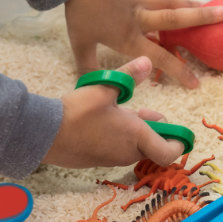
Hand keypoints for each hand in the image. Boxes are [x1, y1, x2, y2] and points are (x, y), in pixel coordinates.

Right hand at [43, 57, 184, 167]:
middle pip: (151, 146)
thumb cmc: (78, 112)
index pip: (168, 152)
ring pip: (133, 147)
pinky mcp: (97, 160)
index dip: (176, 143)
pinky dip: (117, 137)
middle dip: (151, 130)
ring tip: (118, 111)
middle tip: (142, 110)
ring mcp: (112, 159)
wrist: (46, 134)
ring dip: (133, 132)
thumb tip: (147, 61)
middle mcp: (128, 152)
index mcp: (136, 136)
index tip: (175, 131)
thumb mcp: (103, 89)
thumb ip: (127, 76)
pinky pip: (116, 150)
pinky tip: (101, 120)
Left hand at [64, 0, 222, 87]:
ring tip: (207, 3)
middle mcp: (139, 18)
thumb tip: (90, 88)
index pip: (158, 58)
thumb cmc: (80, 15)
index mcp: (130, 37)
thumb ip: (88, 67)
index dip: (178, 71)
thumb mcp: (81, 45)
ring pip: (165, 1)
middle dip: (200, 20)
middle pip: (174, 20)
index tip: (196, 83)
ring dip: (186, 1)